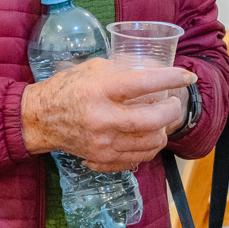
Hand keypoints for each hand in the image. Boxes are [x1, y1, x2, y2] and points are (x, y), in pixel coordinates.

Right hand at [20, 59, 194, 171]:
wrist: (41, 119)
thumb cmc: (68, 88)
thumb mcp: (93, 68)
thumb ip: (124, 68)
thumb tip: (157, 69)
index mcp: (99, 92)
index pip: (143, 84)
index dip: (170, 78)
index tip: (187, 76)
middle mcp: (102, 120)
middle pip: (153, 121)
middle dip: (171, 110)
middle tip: (172, 102)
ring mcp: (103, 144)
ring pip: (151, 142)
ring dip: (163, 129)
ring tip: (160, 119)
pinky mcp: (102, 159)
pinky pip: (139, 158)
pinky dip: (149, 146)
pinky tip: (146, 135)